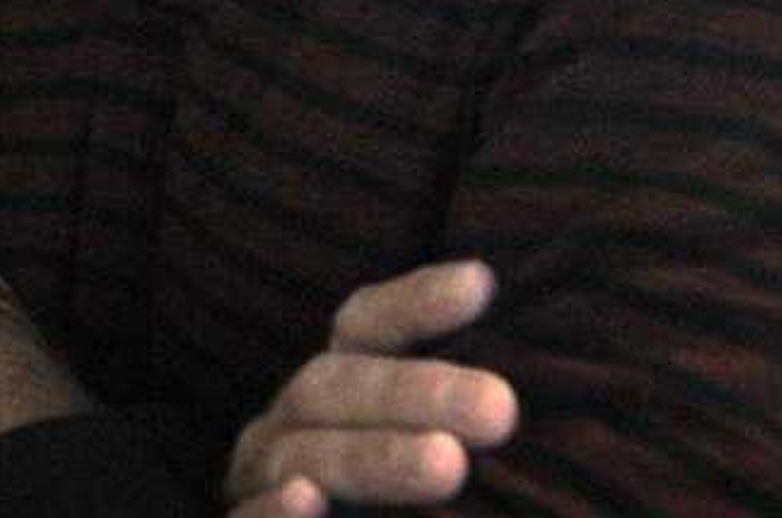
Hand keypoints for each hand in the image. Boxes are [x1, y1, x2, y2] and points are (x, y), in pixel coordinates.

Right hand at [222, 258, 517, 515]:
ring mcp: (255, 485)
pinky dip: (275, 516)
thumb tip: (526, 396)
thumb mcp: (425, 472)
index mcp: (333, 399)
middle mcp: (287, 429)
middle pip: (335, 387)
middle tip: (502, 408)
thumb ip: (453, 434)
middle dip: (417, 391)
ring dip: (373, 456)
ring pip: (303, 455)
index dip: (414, 304)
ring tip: (448, 465)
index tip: (481, 285)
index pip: (364, 331)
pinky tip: (308, 503)